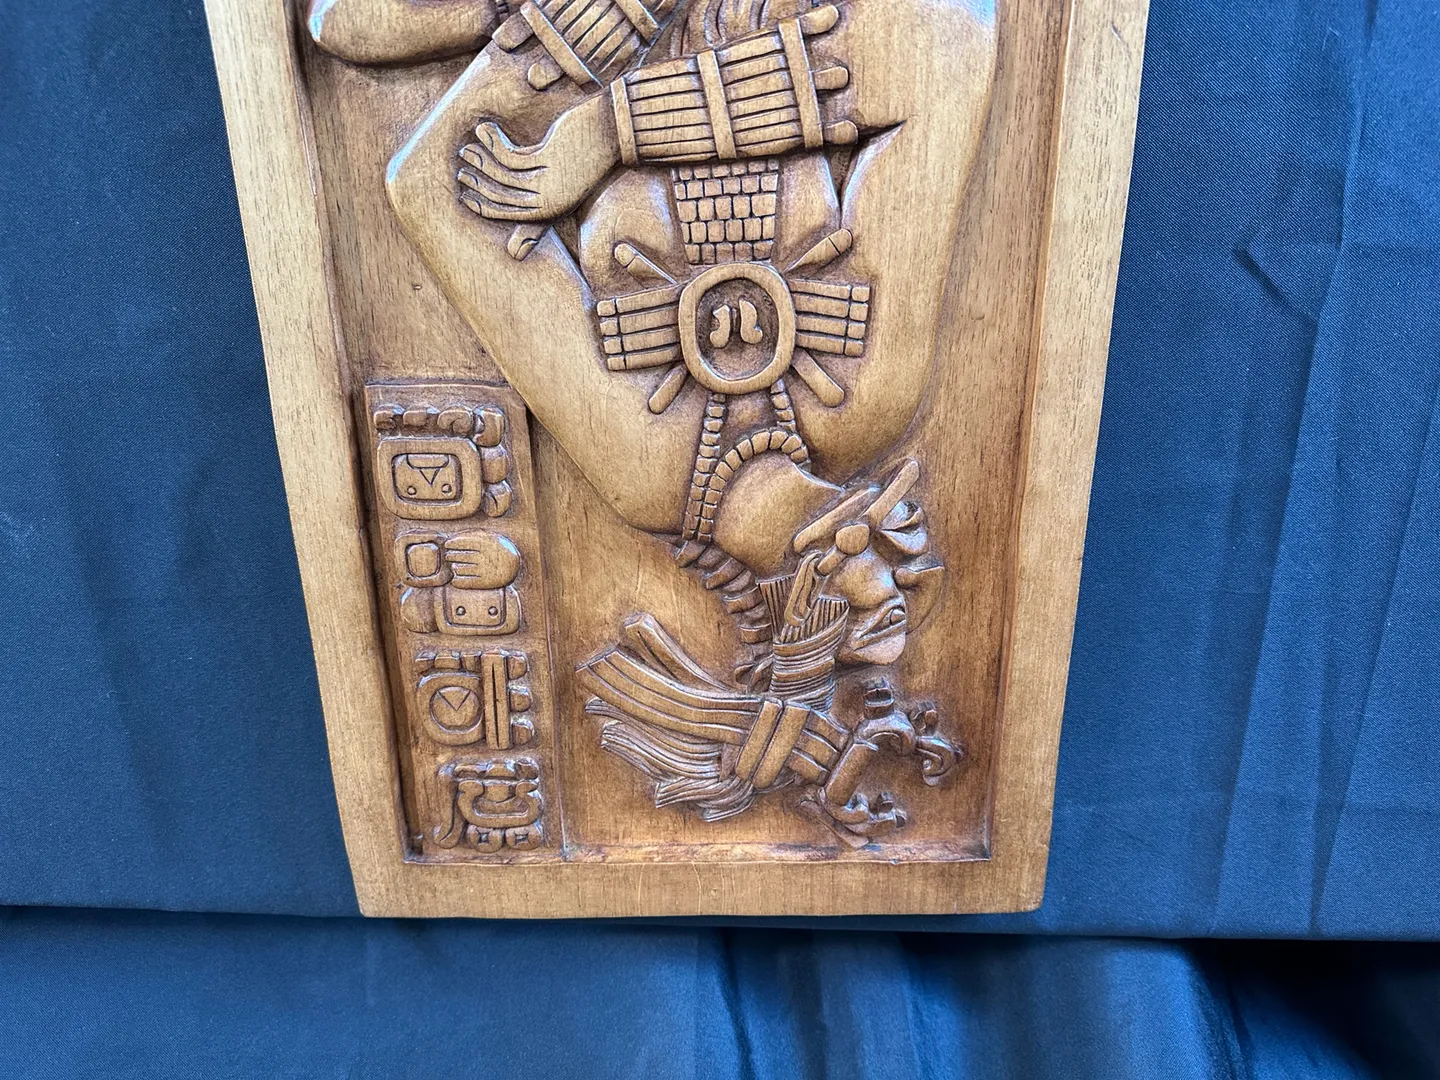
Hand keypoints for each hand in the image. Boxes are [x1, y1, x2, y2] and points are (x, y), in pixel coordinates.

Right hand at [458, 92, 619, 221]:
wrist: (612, 131)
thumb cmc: (585, 157)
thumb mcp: (559, 186)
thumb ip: (536, 216)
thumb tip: (514, 254)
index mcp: (552, 210)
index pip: (508, 212)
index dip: (484, 203)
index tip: (465, 192)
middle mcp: (551, 201)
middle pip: (503, 195)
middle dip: (478, 181)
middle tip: (461, 167)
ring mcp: (551, 181)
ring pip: (503, 175)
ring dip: (481, 160)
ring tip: (466, 148)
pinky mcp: (550, 159)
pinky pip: (511, 155)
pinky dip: (493, 143)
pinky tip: (485, 130)